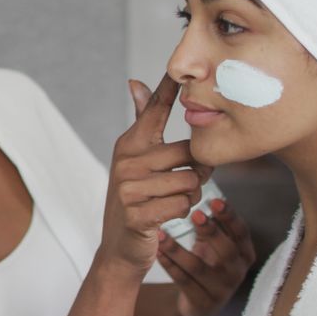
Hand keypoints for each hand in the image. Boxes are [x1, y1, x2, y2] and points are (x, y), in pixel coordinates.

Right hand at [98, 74, 208, 275]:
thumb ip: (141, 121)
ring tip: (172, 201)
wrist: (119, 248)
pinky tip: (165, 216)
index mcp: (129, 143)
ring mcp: (129, 187)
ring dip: (191, 196)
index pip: (154, 110)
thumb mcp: (135, 159)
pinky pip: (183, 205)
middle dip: (197, 172)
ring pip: (190, 181)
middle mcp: (126, 161)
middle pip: (189, 153)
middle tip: (183, 182)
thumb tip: (134, 82)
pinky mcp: (137, 212)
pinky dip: (182, 212)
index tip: (179, 67)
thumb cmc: (136, 199)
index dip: (168, 88)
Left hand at [157, 198, 255, 315]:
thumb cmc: (208, 263)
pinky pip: (183, 281)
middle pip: (227, 250)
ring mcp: (221, 291)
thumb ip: (212, 224)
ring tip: (161, 234)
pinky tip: (158, 252)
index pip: (242, 233)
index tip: (215, 200)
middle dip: (211, 231)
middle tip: (195, 213)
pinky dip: (169, 265)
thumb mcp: (213, 244)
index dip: (230, 217)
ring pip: (198, 267)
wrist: (198, 304)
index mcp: (244, 255)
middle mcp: (237, 273)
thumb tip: (200, 194)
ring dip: (177, 249)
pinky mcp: (202, 304)